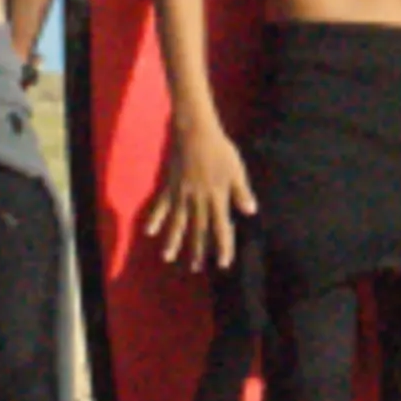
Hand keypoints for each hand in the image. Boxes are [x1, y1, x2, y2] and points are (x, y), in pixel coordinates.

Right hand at [141, 122, 258, 270]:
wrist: (195, 132)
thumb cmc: (220, 149)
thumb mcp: (236, 170)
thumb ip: (242, 192)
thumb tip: (250, 212)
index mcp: (216, 197)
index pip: (220, 227)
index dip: (222, 246)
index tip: (222, 263)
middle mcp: (198, 199)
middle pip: (197, 229)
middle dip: (197, 250)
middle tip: (194, 268)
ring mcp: (182, 194)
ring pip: (177, 222)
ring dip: (173, 240)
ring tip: (168, 257)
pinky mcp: (171, 186)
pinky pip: (162, 206)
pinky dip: (156, 218)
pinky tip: (150, 231)